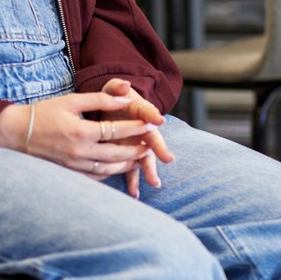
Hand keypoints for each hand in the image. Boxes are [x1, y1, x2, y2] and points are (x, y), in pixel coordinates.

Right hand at [0, 93, 158, 190]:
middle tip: (152, 144)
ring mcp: (73, 166)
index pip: (117, 131)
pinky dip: (110, 172)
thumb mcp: (71, 101)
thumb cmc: (42, 113)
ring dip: (127, 164)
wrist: (13, 133)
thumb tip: (126, 98)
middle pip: (117, 154)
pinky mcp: (68, 173)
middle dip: (137, 149)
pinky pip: (95, 177)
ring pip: (108, 170)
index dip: (138, 128)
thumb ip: (100, 99)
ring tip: (140, 157)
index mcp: (81, 132)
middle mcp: (78, 152)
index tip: (153, 124)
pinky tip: (118, 166)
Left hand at [100, 79, 173, 198]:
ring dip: (149, 171)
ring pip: (145, 159)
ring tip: (154, 183)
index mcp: (141, 113)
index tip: (160, 121)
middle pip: (153, 140)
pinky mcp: (129, 155)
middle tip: (168, 159)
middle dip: (160, 150)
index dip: (153, 116)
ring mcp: (138, 144)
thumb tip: (124, 85)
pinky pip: (131, 169)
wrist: (112, 109)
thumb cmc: (114, 99)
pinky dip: (133, 181)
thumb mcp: (114, 89)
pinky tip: (133, 194)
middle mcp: (144, 131)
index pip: (149, 113)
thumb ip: (118, 87)